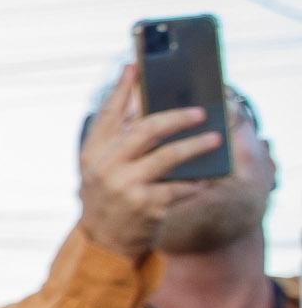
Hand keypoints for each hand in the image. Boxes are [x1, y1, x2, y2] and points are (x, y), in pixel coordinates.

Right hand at [78, 63, 225, 258]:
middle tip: (200, 112)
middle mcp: (105, 166)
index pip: (108, 113)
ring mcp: (125, 186)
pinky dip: (196, 181)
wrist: (103, 241)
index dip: (122, 88)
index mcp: (93, 152)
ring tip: (215, 140)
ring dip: (196, 146)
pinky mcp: (146, 205)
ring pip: (168, 157)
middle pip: (146, 130)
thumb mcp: (102, 167)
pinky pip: (180, 186)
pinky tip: (209, 176)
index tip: (134, 66)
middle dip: (176, 117)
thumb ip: (118, 140)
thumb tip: (149, 109)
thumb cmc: (108, 197)